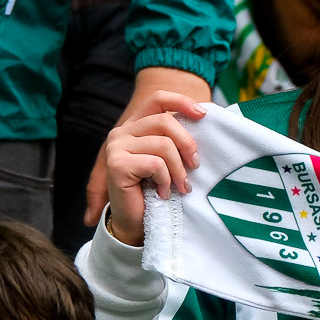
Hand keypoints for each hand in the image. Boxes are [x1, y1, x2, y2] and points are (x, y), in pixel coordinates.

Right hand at [85, 68, 212, 223]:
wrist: (135, 220)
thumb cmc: (156, 188)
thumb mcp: (169, 158)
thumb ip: (176, 138)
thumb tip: (203, 117)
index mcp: (135, 125)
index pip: (157, 99)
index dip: (181, 101)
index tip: (203, 115)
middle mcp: (122, 132)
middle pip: (165, 121)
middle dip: (187, 144)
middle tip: (195, 166)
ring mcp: (116, 147)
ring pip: (163, 145)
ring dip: (178, 170)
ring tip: (179, 186)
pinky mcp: (117, 164)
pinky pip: (155, 164)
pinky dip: (165, 180)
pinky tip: (162, 192)